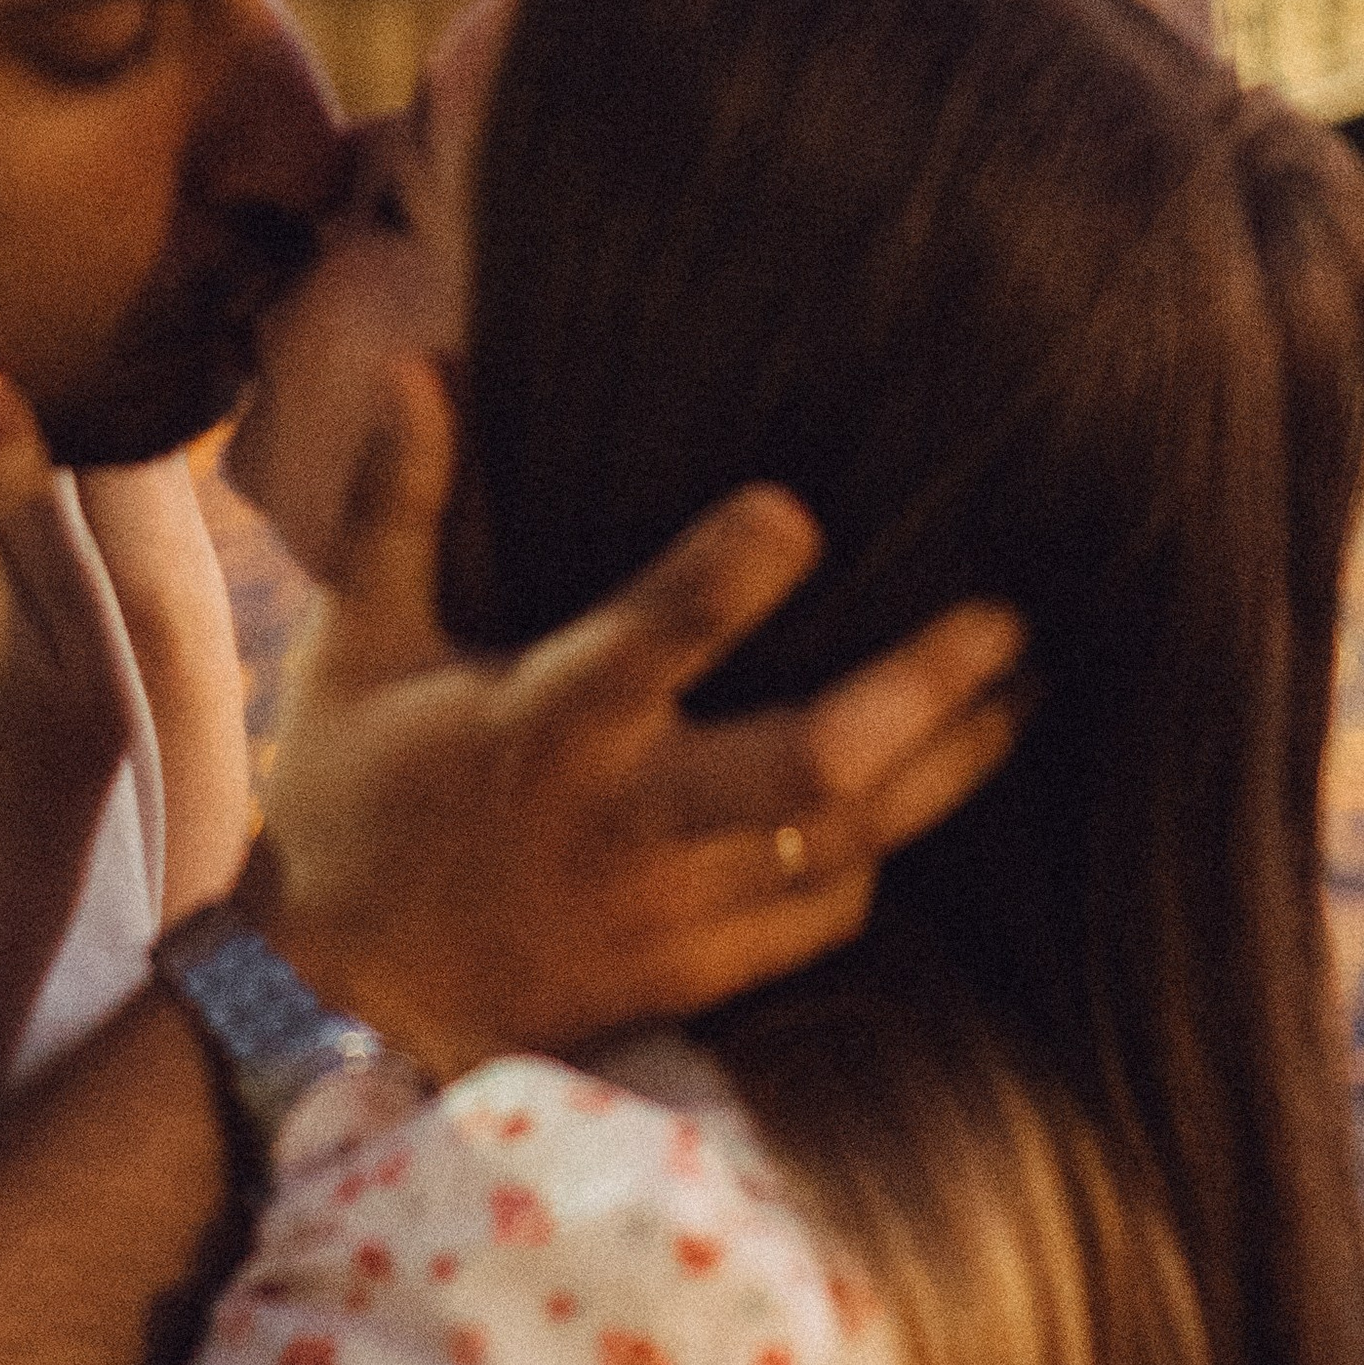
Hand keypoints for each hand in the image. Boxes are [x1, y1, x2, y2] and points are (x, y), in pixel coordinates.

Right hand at [249, 358, 1024, 1082]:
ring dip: (946, 768)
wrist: (341, 1000)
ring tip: (1023, 689)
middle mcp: (622, 821)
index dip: (726, 578)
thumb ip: (400, 506)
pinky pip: (821, 915)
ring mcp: (668, 909)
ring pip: (845, 845)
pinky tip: (926, 789)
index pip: (649, 644)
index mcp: (543, 727)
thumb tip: (420, 364)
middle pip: (807, 767)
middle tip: (1003, 618)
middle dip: (920, 694)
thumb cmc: (352, 800)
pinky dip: (879, 851)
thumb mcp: (358, 644)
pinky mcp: (692, 972)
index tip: (799, 508)